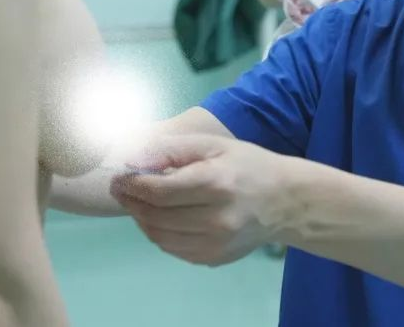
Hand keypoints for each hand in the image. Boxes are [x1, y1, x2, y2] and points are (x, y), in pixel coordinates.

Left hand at [110, 134, 292, 266]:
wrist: (285, 201)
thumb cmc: (246, 164)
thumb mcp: (212, 144)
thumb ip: (171, 149)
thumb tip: (134, 157)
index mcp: (215, 184)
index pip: (159, 191)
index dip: (132, 185)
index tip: (118, 177)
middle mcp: (216, 219)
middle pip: (156, 216)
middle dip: (131, 202)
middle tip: (119, 188)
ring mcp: (216, 244)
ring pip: (160, 237)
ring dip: (141, 219)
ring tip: (135, 202)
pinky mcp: (215, 258)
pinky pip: (174, 249)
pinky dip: (158, 234)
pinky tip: (157, 217)